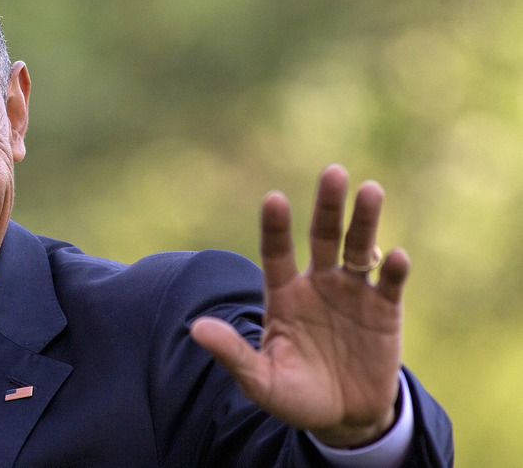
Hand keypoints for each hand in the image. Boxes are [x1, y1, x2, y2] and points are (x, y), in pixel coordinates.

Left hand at [190, 164, 406, 446]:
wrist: (344, 418)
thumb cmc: (296, 396)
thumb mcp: (261, 380)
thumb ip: (232, 354)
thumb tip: (195, 329)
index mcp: (283, 295)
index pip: (276, 253)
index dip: (276, 228)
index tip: (274, 199)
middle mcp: (317, 284)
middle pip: (322, 236)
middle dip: (327, 205)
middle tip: (333, 172)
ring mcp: (352, 293)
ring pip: (358, 248)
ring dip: (364, 221)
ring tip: (370, 191)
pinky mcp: (384, 310)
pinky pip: (389, 284)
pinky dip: (393, 269)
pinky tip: (395, 257)